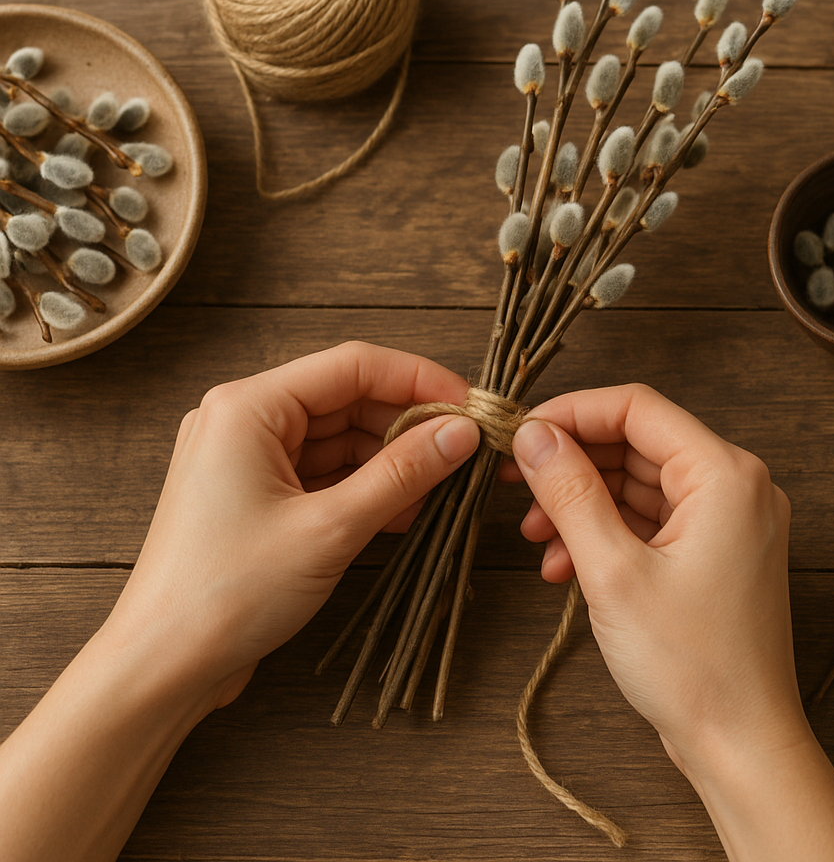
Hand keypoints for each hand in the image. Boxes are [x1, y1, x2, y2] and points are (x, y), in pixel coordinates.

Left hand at [110, 340, 480, 710]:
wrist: (162, 668)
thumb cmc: (228, 594)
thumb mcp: (330, 528)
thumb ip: (402, 473)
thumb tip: (461, 432)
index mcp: (248, 407)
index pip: (352, 366)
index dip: (419, 379)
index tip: (470, 405)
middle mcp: (245, 421)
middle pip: (348, 400)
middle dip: (409, 425)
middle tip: (466, 450)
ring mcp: (250, 459)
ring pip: (341, 439)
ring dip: (393, 461)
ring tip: (444, 487)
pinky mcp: (259, 496)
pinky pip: (325, 474)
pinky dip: (366, 488)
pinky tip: (407, 511)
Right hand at [511, 382, 797, 771]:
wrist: (740, 747)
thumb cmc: (692, 666)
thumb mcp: (613, 571)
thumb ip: (571, 492)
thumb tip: (533, 435)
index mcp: (726, 475)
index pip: (636, 408)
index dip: (571, 413)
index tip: (522, 433)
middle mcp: (735, 486)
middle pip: (635, 443)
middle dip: (572, 464)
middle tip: (517, 483)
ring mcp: (726, 521)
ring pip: (637, 483)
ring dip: (582, 503)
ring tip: (537, 537)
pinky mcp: (712, 552)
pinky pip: (650, 520)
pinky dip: (605, 533)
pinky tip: (564, 564)